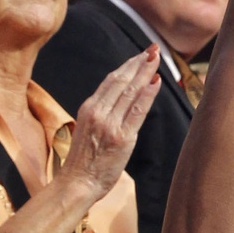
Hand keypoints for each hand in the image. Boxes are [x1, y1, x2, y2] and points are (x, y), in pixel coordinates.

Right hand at [61, 47, 161, 202]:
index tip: (140, 54)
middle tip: (153, 48)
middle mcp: (98, 112)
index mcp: (89, 108)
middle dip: (139, 62)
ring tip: (156, 58)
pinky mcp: (122, 137)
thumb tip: (122, 99)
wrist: (76, 183)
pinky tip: (156, 82)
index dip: (128, 65)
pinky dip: (147, 95)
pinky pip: (137, 111)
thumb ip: (103, 114)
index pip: (111, 80)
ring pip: (130, 92)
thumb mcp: (89, 129)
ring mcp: (110, 124)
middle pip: (121, 81)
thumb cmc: (84, 161)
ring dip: (145, 72)